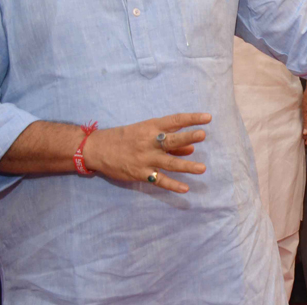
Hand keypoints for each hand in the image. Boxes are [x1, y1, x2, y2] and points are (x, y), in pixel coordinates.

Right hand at [83, 112, 210, 193]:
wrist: (98, 149)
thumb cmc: (125, 137)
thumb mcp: (145, 132)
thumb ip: (168, 140)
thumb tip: (191, 148)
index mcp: (151, 127)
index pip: (175, 120)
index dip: (192, 118)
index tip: (208, 117)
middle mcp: (149, 142)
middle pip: (171, 139)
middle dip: (187, 137)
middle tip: (202, 135)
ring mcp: (145, 159)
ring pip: (169, 163)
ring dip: (186, 166)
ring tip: (202, 168)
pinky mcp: (140, 173)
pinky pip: (159, 180)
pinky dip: (173, 185)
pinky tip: (185, 188)